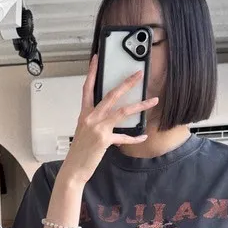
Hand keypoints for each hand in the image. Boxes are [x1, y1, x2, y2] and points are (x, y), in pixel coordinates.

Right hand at [61, 56, 156, 185]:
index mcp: (85, 114)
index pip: (87, 88)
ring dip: (140, 105)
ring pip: (123, 111)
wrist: (74, 169)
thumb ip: (96, 121)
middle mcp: (91, 118)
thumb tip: (111, 117)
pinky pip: (124, 137)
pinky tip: (143, 135)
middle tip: (138, 74)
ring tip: (153, 100)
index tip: (96, 58)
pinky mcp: (104, 140)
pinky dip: (135, 137)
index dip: (92, 72)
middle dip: (126, 83)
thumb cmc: (80, 152)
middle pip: (111, 95)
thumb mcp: (85, 132)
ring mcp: (97, 128)